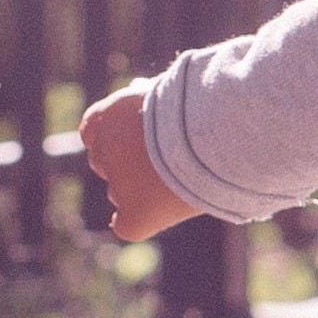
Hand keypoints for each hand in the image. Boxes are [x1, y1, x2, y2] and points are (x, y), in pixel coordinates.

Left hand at [76, 79, 202, 243]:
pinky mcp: (136, 214)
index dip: (114, 137)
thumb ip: (152, 103)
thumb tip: (143, 93)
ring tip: (178, 181)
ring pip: (118, 192)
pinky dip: (138, 222)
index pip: (94, 130)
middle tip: (161, 163)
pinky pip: (127, 225)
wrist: (224, 131)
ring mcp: (119, 183)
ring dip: (138, 191)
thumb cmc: (209, 104)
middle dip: (126, 164)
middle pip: (104, 162)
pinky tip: (158, 214)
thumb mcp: (173, 92)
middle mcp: (107, 147)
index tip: (136, 140)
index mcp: (111, 113)